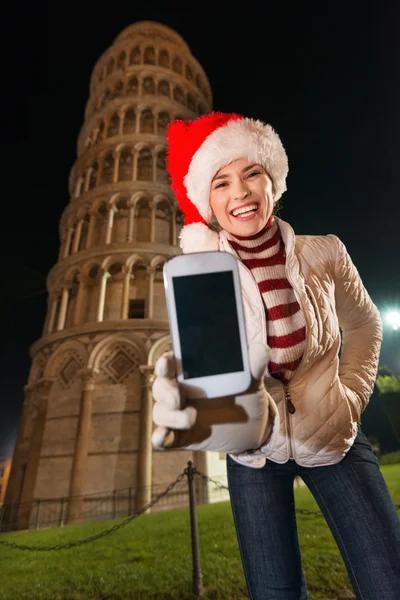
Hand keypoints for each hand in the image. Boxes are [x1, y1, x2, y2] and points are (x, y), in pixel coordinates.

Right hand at [151, 344, 272, 453]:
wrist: (252, 427)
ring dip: (171, 415)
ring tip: (192, 417)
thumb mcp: (251, 381)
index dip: (164, 362)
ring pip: (159, 412)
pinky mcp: (180, 436)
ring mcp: (178, 414)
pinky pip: (162, 438)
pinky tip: (163, 435)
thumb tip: (261, 350)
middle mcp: (179, 390)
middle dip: (165, 390)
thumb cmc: (245, 395)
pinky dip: (160, 437)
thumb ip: (253, 366)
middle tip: (179, 395)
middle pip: (159, 386)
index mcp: (190, 371)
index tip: (167, 363)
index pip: (170, 362)